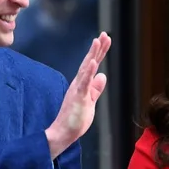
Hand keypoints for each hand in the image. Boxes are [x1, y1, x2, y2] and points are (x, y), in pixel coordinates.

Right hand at [45, 33, 111, 157]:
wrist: (62, 134)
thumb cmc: (75, 120)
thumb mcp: (90, 102)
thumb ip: (95, 89)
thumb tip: (102, 75)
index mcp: (82, 85)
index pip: (93, 66)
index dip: (100, 52)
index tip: (106, 39)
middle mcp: (79, 84)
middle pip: (90, 63)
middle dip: (98, 48)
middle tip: (105, 34)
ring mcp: (77, 90)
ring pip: (86, 69)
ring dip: (93, 55)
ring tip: (98, 41)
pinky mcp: (77, 97)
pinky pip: (84, 83)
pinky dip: (89, 72)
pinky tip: (93, 62)